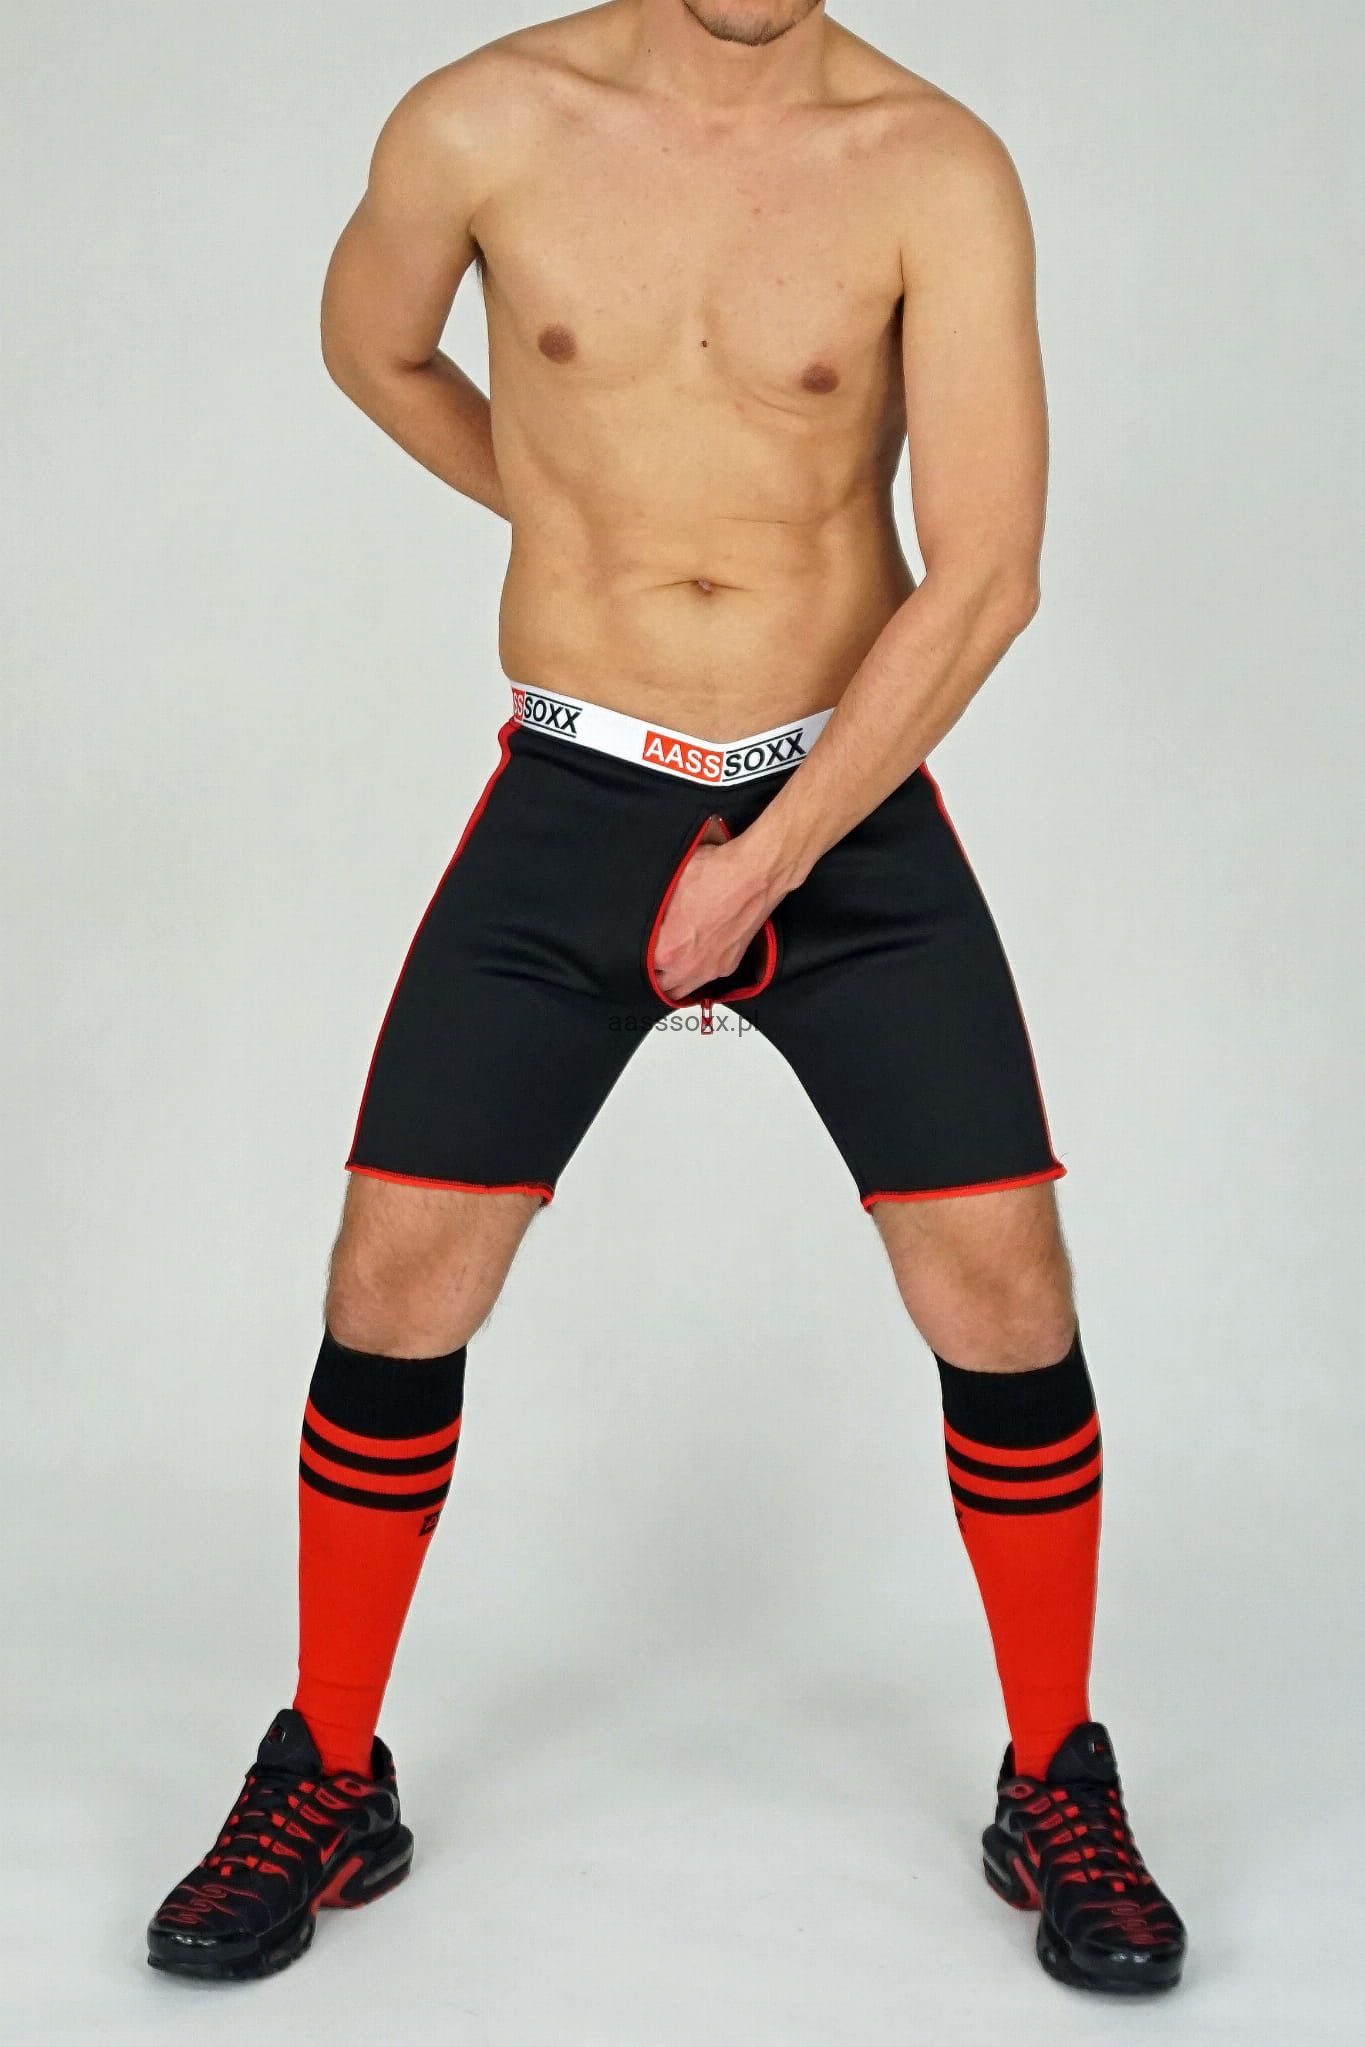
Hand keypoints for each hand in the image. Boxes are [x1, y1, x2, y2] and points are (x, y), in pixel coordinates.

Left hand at [651, 831, 776, 1001]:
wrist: (754, 875)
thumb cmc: (715, 875)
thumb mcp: (667, 887)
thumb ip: (652, 914)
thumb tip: (644, 919)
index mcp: (667, 951)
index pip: (640, 968)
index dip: (637, 955)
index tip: (638, 946)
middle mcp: (689, 967)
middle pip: (661, 986)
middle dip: (655, 973)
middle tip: (652, 956)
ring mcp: (712, 969)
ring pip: (684, 989)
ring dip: (674, 979)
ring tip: (670, 962)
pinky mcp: (730, 964)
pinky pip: (706, 979)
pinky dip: (697, 972)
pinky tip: (694, 956)